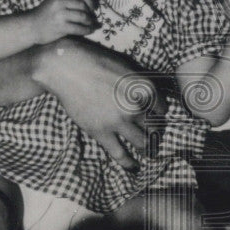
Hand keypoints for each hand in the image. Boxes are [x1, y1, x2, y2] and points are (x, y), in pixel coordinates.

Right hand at [30, 0, 97, 43]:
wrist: (31, 27)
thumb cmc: (44, 15)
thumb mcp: (53, 0)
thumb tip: (88, 3)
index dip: (89, 0)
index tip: (93, 7)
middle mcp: (59, 2)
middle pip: (83, 5)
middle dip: (90, 13)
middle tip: (92, 18)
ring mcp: (60, 14)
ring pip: (83, 16)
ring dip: (90, 22)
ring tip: (91, 25)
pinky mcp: (61, 26)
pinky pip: (79, 28)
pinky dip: (87, 30)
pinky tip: (89, 31)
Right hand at [34, 37, 167, 168]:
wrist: (67, 69)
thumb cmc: (95, 62)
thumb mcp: (126, 66)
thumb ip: (139, 83)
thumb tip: (148, 96)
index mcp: (144, 88)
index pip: (162, 108)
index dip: (161, 114)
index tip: (158, 118)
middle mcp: (136, 107)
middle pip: (155, 127)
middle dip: (157, 133)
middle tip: (156, 137)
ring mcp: (119, 121)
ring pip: (142, 142)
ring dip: (147, 148)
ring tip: (149, 152)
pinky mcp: (102, 132)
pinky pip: (120, 153)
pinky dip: (129, 163)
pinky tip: (135, 167)